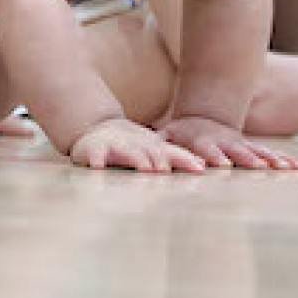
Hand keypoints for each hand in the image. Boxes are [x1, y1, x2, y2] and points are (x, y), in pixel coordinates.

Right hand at [66, 116, 207, 173]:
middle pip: (151, 151)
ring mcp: (115, 146)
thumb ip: (176, 157)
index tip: (200, 169)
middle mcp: (136, 145)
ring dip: (136, 159)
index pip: (172, 153)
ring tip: (144, 168)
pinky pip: (94, 155)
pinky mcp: (94, 149)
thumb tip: (202, 165)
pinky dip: (96, 160)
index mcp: (151, 147)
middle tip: (168, 170)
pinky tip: (98, 167)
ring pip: (126, 152)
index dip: (185, 160)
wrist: (98, 128)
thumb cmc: (132, 144)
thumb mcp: (153, 148)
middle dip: (160, 160)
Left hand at [160, 115, 297, 170]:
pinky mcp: (252, 150)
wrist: (204, 117)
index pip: (207, 149)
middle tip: (258, 168)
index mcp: (204, 142)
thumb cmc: (181, 133)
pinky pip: (270, 155)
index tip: (220, 164)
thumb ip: (161, 148)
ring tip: (284, 168)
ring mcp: (241, 146)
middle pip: (238, 151)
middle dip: (247, 158)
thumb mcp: (168, 136)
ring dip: (271, 160)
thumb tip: (151, 164)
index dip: (213, 155)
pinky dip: (283, 160)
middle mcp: (226, 144)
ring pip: (258, 152)